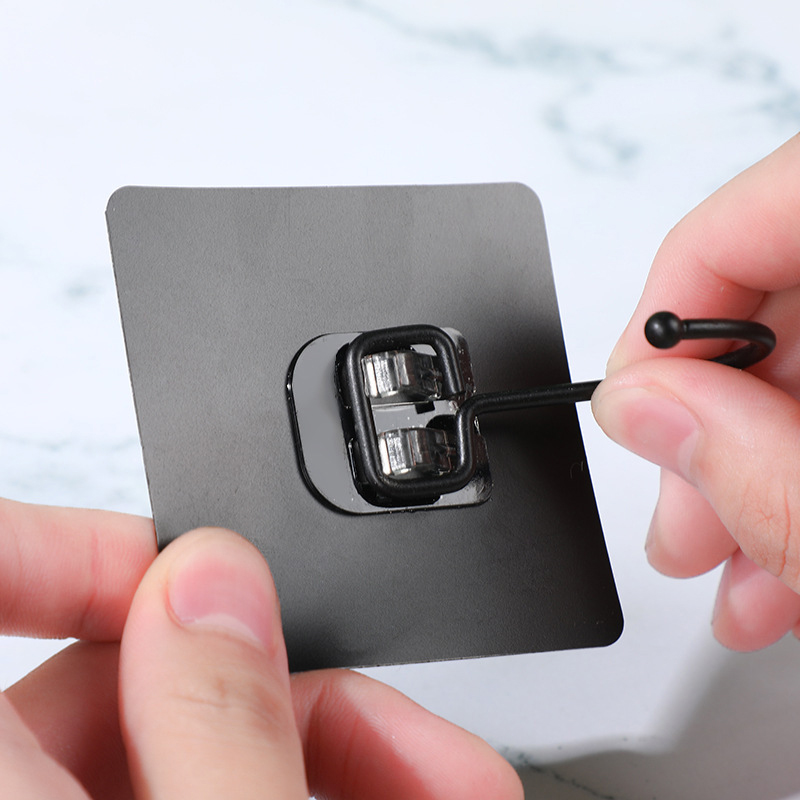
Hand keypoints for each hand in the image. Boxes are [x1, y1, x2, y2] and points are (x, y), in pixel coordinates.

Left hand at [0, 499, 521, 797]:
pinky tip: (417, 797)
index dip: (64, 543)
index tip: (181, 558)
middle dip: (299, 685)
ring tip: (451, 783)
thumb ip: (219, 726)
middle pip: (140, 674)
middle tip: (404, 730)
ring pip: (199, 733)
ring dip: (340, 744)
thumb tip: (216, 580)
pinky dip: (324, 782)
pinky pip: (216, 782)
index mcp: (5, 793)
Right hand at [592, 133, 799, 651]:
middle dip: (706, 426)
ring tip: (720, 568)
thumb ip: (759, 462)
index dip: (670, 305)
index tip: (631, 396)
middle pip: (774, 297)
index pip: (757, 213)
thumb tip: (641, 408)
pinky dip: (797, 482)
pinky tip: (775, 561)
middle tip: (676, 518)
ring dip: (748, 474)